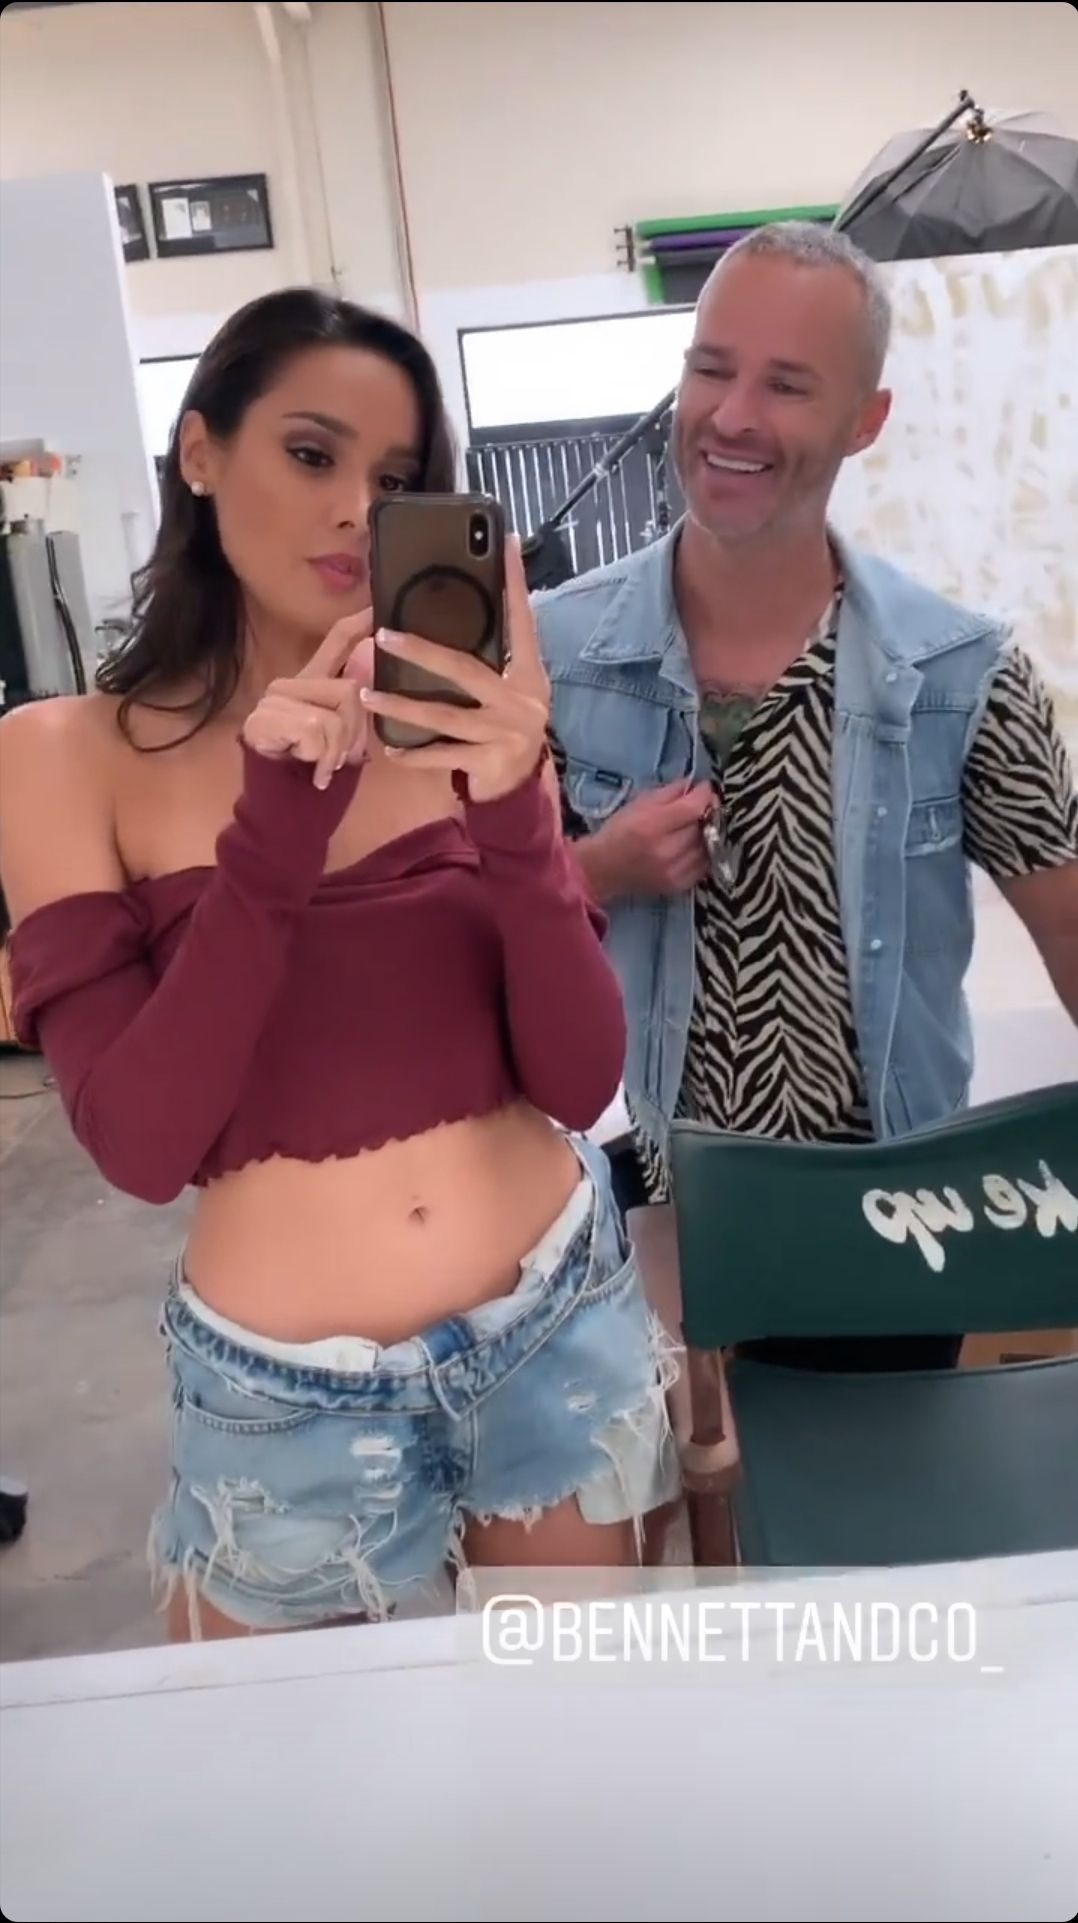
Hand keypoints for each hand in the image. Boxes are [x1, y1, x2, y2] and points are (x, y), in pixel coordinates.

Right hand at [241, 612, 373, 789]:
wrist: (284, 811)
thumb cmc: (317, 775)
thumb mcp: (347, 735)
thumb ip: (359, 703)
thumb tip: (378, 662)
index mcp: (312, 681)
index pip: (338, 639)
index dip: (360, 621)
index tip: (380, 603)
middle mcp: (289, 683)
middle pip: (349, 688)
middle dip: (356, 732)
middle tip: (341, 760)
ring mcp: (273, 701)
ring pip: (336, 712)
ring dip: (339, 750)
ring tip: (323, 768)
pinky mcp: (263, 720)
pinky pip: (316, 729)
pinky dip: (321, 757)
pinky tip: (309, 770)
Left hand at [359, 537, 548, 803]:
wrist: (520, 787)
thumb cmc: (506, 727)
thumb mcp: (509, 689)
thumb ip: (492, 656)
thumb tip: (464, 609)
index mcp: (527, 673)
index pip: (520, 620)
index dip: (514, 583)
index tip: (504, 542)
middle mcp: (520, 700)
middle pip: (465, 669)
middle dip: (422, 652)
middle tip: (383, 635)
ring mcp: (505, 733)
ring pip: (444, 715)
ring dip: (402, 706)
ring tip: (367, 694)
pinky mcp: (489, 762)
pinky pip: (442, 754)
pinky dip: (414, 753)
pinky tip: (388, 748)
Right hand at [579, 780, 713, 901]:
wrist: (602, 870)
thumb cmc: (618, 832)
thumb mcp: (638, 803)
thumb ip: (669, 792)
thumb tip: (696, 786)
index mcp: (652, 825)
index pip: (693, 808)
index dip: (704, 795)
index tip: (704, 788)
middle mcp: (665, 850)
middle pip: (703, 826)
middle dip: (704, 813)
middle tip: (698, 807)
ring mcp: (674, 871)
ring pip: (708, 847)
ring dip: (706, 834)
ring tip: (695, 827)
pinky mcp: (678, 886)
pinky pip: (704, 866)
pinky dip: (702, 854)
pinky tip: (691, 847)